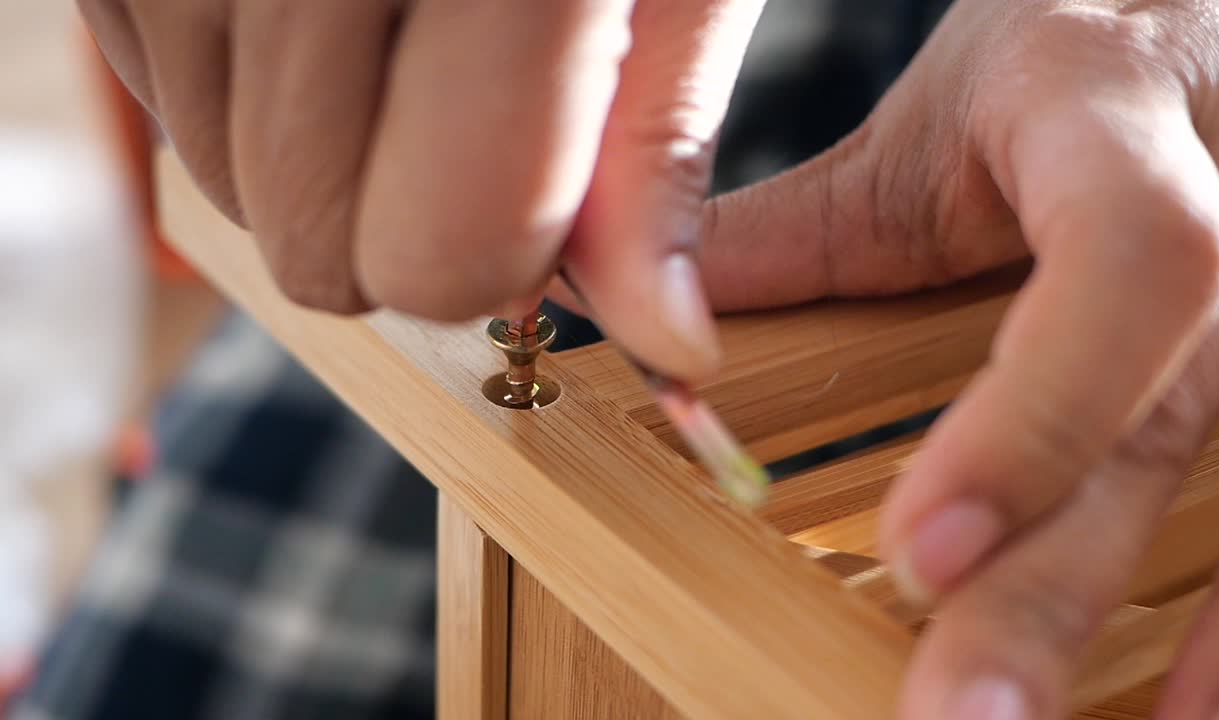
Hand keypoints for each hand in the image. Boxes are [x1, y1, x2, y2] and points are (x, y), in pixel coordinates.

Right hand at [78, 0, 771, 381]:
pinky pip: (156, 94)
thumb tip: (669, 342)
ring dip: (321, 148)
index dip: (502, 250)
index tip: (538, 182)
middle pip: (318, 245)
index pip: (440, 255)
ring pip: (224, 185)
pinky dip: (241, 81)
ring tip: (392, 16)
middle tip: (464, 93)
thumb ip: (654, 158)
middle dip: (407, 208)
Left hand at [698, 1, 1218, 717]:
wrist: (1214, 2)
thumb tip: (650, 324)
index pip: (1119, 263)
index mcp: (1113, 112)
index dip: (1031, 419)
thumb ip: (806, 229)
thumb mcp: (938, 115)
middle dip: (1066, 585)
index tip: (918, 553)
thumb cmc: (1070, 56)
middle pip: (1164, 409)